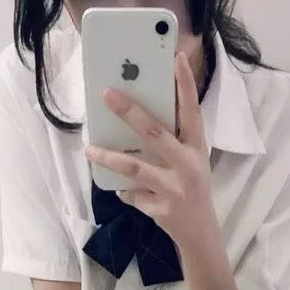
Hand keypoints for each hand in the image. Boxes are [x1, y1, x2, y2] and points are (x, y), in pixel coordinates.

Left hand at [85, 51, 217, 249]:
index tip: (176, 57)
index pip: (192, 110)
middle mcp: (188, 165)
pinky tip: (119, 189)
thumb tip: (134, 113)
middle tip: (107, 94)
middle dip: (129, 112)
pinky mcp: (160, 209)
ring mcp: (174, 188)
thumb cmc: (191, 186)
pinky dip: (123, 191)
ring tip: (89, 149)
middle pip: (155, 132)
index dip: (186, 84)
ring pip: (134, 167)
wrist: (200, 231)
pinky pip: (131, 194)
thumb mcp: (191, 159)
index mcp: (197, 147)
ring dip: (109, 157)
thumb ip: (172, 138)